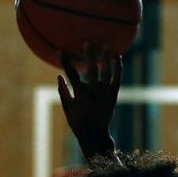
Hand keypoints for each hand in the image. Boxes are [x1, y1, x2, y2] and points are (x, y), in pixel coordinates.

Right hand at [58, 43, 120, 158]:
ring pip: (106, 72)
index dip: (65, 62)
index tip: (60, 51)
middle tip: (88, 42)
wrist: (95, 134)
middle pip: (92, 69)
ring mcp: (104, 93)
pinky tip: (118, 58)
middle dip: (89, 55)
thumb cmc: (78, 122)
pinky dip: (118, 69)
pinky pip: (117, 79)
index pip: (71, 74)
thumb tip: (59, 76)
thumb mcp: (67, 108)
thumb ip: (63, 91)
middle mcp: (94, 91)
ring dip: (106, 58)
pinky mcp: (113, 95)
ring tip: (106, 46)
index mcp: (80, 93)